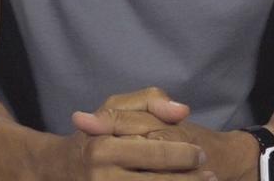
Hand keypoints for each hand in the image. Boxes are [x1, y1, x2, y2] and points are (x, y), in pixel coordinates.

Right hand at [60, 87, 210, 179]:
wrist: (61, 169)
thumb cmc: (96, 135)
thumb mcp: (115, 107)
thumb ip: (150, 101)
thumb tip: (182, 111)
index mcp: (103, 147)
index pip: (156, 154)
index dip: (185, 155)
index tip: (202, 154)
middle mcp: (102, 176)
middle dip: (191, 180)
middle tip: (211, 175)